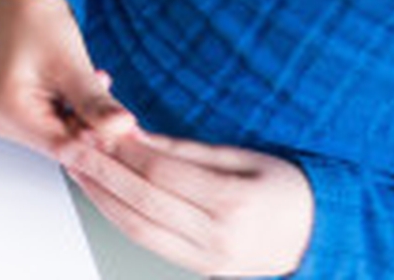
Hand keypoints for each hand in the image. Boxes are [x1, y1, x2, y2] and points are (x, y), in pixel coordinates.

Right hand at [0, 0, 130, 160]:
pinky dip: (86, 116)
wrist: (22, 1)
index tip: (137, 147)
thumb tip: (122, 127)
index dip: (105, 150)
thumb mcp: (70, 62)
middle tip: (130, 119)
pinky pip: (66, 127)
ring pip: (71, 137)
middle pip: (68, 145)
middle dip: (102, 132)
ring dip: (95, 121)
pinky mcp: (28, 116)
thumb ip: (95, 102)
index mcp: (8, 111)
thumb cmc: (35, 22)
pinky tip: (91, 91)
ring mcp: (15, 120)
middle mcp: (6, 121)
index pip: (65, 149)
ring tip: (100, 86)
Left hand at [59, 128, 313, 275]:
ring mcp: (209, 259)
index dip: (121, 149)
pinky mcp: (201, 269)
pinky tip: (101, 196)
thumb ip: (186, 150)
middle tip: (70, 143)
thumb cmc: (289, 190)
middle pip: (142, 200)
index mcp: (235, 202)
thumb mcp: (244, 157)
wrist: (322, 236)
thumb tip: (132, 136)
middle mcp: (219, 236)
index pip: (160, 172)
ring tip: (77, 167)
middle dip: (100, 170)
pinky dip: (118, 217)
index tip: (94, 127)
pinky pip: (147, 243)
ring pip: (136, 227)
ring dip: (100, 196)